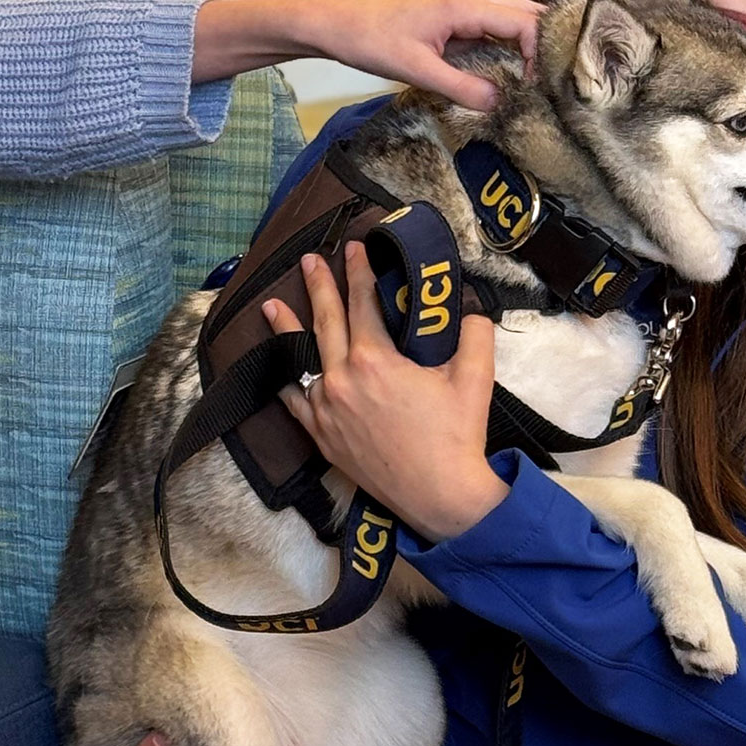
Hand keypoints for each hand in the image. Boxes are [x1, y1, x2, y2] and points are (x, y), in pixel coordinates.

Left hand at [192, 0, 540, 110]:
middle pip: (532, 17)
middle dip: (549, 49)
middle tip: (557, 87)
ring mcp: (468, 2)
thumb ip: (461, 87)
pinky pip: (499, 27)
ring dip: (532, 48)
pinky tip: (516, 74)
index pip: (529, 24)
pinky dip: (513, 47)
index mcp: (468, 3)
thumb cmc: (370, 40)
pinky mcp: (460, 14)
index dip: (545, 56)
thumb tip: (500, 102)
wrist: (337, 23)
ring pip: (518, 21)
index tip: (543, 89)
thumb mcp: (416, 70)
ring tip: (542, 85)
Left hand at [263, 243, 505, 541]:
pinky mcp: (322, 435)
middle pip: (326, 320)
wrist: (440, 496)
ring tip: (271, 304)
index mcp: (375, 359)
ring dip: (287, 329)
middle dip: (318, 285)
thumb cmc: (456, 437)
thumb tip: (470, 308)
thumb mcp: (475, 378)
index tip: (352, 249)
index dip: (358, 272)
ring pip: (302, 359)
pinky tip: (279, 370)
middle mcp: (342, 378)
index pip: (362, 303)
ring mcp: (327, 408)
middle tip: (309, 259)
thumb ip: (474, 334)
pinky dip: (288, 383)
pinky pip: (296, 402)